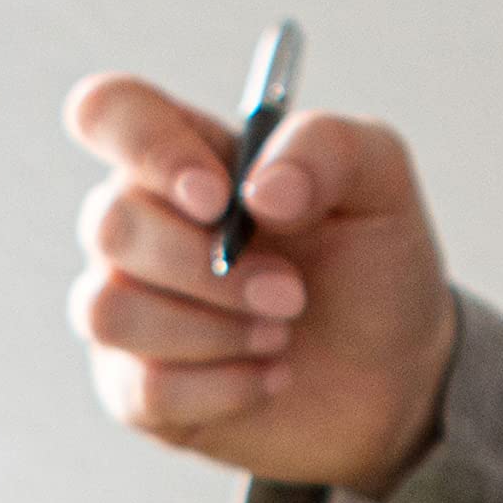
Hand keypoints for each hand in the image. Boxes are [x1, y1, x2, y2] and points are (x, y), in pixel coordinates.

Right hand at [63, 72, 456, 498]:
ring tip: (281, 335)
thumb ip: (328, 149)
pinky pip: (144, 388)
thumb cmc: (372, 269)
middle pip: (109, 225)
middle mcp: (143, 226)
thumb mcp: (381, 185)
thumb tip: (260, 189)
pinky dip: (222, 387)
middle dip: (208, 269)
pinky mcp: (135, 390)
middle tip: (291, 293)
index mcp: (188, 156)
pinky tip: (269, 377)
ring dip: (212, 331)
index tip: (216, 199)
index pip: (111, 113)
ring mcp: (130, 309)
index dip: (148, 148)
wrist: (393, 378)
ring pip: (110, 312)